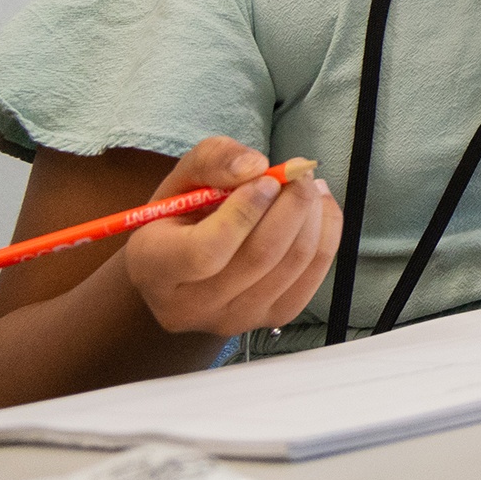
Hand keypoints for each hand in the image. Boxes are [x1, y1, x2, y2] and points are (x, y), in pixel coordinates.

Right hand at [118, 137, 341, 339]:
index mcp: (153, 267)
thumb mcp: (183, 177)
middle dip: (291, 205)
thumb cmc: (183, 215)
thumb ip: (212, 160)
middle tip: (299, 172)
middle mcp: (190, 306)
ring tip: (307, 184)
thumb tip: (255, 166)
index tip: (267, 179)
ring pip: (292, 263)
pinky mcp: (272, 317)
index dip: (245, 211)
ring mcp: (234, 319)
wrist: (189, 263)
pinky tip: (318, 206)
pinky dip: (327, 231)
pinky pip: (314, 273)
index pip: (205, 252)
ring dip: (312, 214)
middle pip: (259, 257)